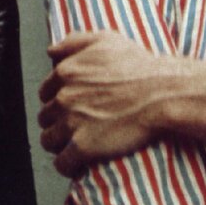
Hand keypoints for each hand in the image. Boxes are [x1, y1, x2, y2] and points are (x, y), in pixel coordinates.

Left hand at [38, 30, 205, 177]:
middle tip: (75, 124)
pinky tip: (78, 162)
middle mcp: (64, 96)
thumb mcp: (106, 39)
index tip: (70, 105)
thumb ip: (74, 41)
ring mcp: (72, 122)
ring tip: (74, 144)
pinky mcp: (83, 146)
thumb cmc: (138, 65)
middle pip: (45, 116)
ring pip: (48, 140)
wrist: (160, 93)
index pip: (45, 91)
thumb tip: (51, 51)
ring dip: (59, 143)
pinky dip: (67, 165)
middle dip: (57, 121)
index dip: (56, 98)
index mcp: (66, 71)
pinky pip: (62, 163)